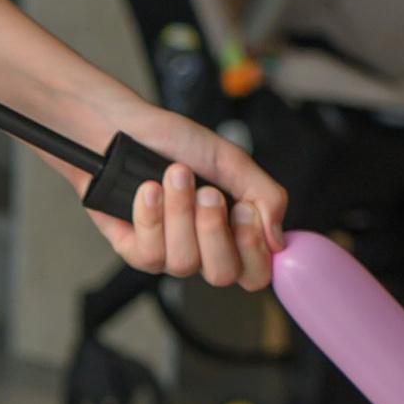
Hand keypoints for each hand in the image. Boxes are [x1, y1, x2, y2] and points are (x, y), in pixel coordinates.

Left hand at [76, 102, 284, 292]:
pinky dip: (151, 215)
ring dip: (180, 212)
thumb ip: (265, 197)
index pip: (255, 273)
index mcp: (231, 232)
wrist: (124, 128)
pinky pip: (149, 254)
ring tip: (174, 176)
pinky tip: (148, 189)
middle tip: (207, 192)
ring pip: (184, 262)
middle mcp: (201, 250)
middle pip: (222, 275)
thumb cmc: (176, 142)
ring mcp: (167, 254)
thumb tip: (279, 241)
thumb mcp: (231, 161)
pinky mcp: (133, 250)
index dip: (254, 250)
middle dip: (214, 229)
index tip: (244, 210)